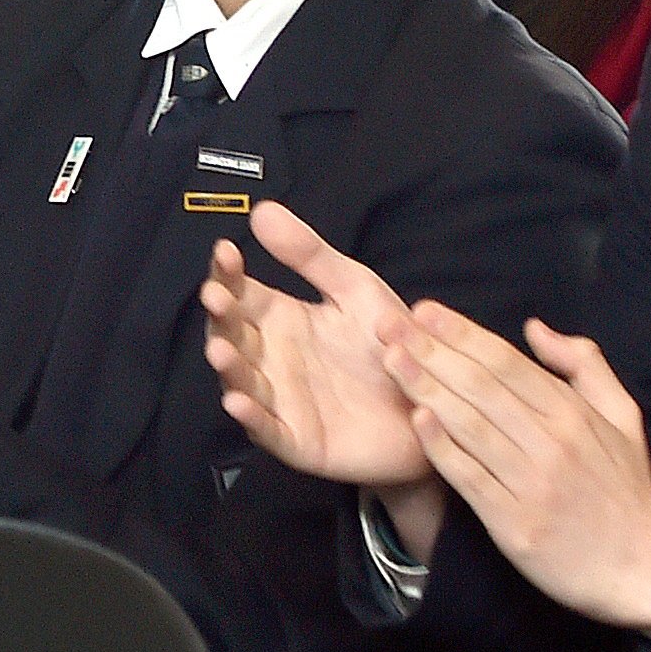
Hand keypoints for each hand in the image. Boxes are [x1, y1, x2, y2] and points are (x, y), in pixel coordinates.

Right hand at [204, 202, 435, 491]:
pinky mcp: (300, 440)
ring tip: (221, 350)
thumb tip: (263, 211)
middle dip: (221, 319)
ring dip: (228, 368)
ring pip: (242, 383)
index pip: (242, 294)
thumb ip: (311, 256)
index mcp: (283, 321)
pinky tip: (239, 403)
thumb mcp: (355, 291)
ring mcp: (282, 401)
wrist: (435, 407)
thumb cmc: (391, 346)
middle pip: (233, 336)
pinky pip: (270, 431)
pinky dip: (251, 419)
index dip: (228, 274)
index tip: (225, 251)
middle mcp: (273, 360)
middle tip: (216, 298)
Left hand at [389, 304, 650, 633]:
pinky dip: (441, 447)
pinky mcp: (513, 522)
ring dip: (425, 388)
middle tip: (390, 323)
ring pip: (470, 425)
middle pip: (481, 385)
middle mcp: (551, 442)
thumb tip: (535, 329)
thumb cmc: (625, 488)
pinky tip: (416, 419)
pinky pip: (469, 477)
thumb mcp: (623, 417)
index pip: (507, 362)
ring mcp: (531, 483)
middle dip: (431, 350)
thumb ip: (585, 366)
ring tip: (391, 359)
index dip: (462, 333)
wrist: (641, 567)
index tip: (424, 311)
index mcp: (574, 414)